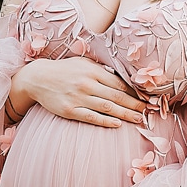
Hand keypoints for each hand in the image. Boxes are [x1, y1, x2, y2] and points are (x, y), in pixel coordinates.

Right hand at [10, 58, 145, 127]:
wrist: (38, 78)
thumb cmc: (64, 70)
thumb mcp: (83, 62)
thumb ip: (101, 69)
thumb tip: (121, 77)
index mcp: (93, 70)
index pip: (119, 83)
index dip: (135, 92)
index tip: (146, 98)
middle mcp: (87, 83)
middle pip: (117, 96)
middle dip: (135, 104)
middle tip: (148, 111)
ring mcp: (78, 97)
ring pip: (107, 108)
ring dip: (126, 114)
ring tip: (139, 119)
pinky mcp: (70, 110)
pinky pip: (91, 117)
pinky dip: (106, 121)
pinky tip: (118, 123)